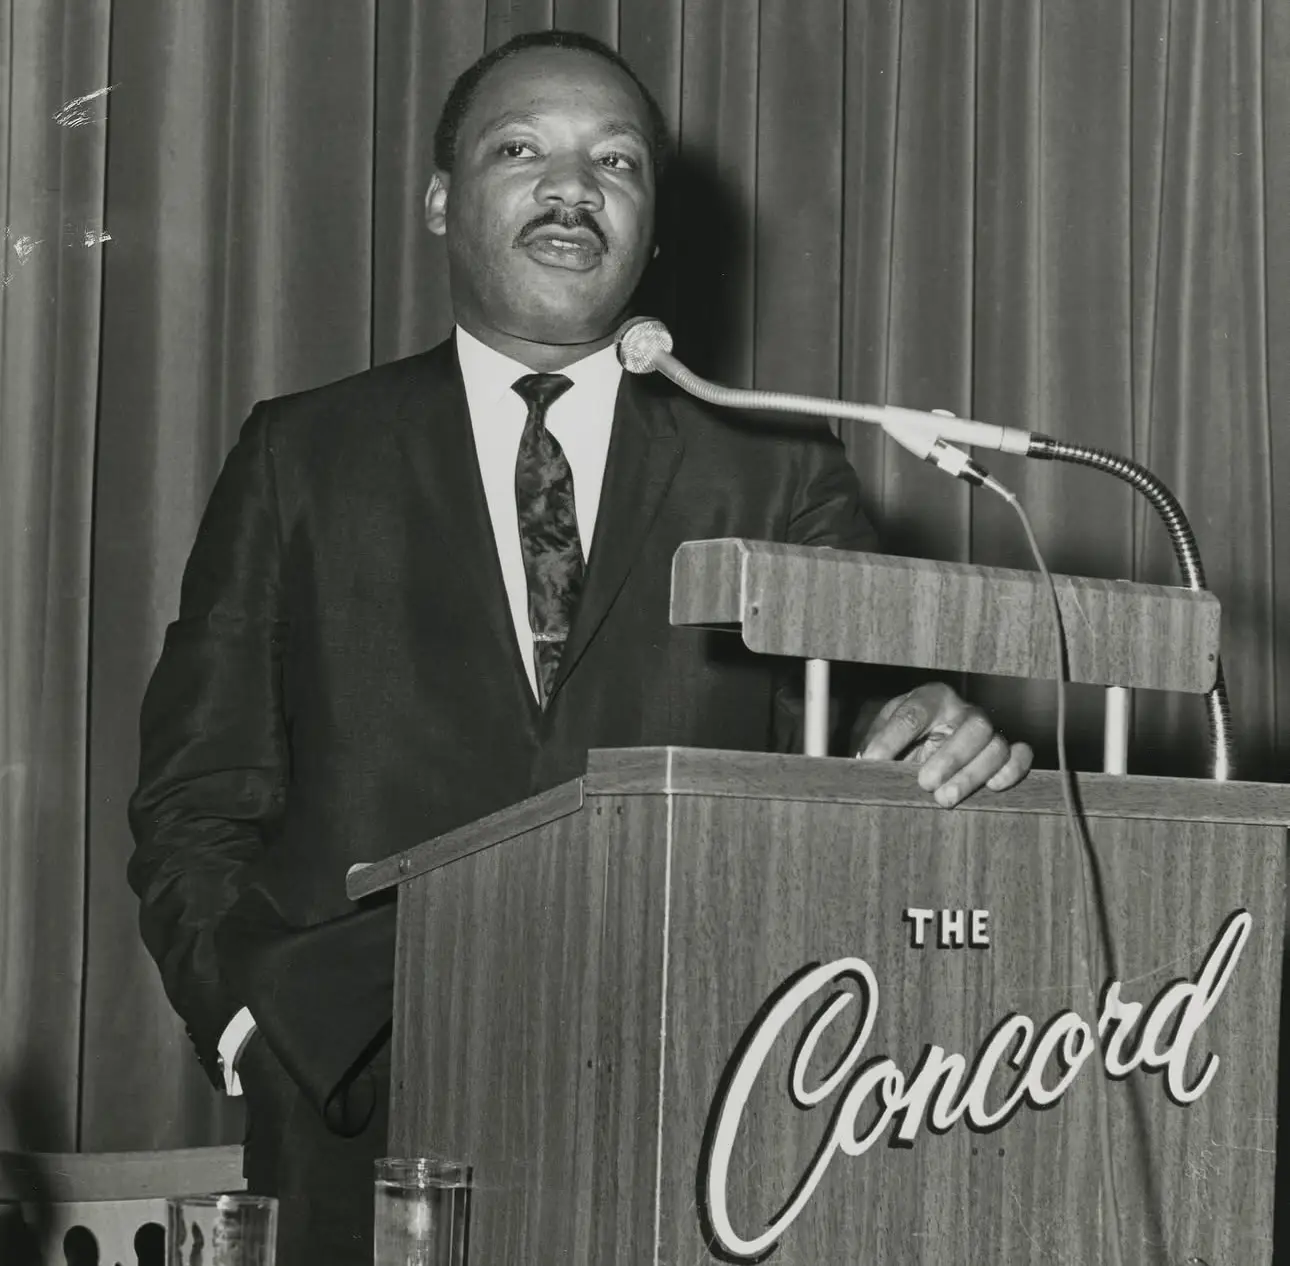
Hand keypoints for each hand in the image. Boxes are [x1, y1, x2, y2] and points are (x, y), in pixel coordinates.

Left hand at [857, 682, 1032, 806]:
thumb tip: (864, 764)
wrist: (924, 743)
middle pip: (970, 727)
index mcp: (929, 698)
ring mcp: (988, 730)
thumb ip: (875, 746)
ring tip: (944, 799)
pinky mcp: (1005, 751)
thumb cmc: (904, 738)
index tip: (873, 759)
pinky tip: (993, 787)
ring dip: (972, 774)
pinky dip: (1011, 771)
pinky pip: (1020, 756)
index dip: (892, 738)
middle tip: (924, 783)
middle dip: (949, 757)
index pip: (913, 714)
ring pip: (995, 746)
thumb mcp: (883, 735)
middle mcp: (963, 710)